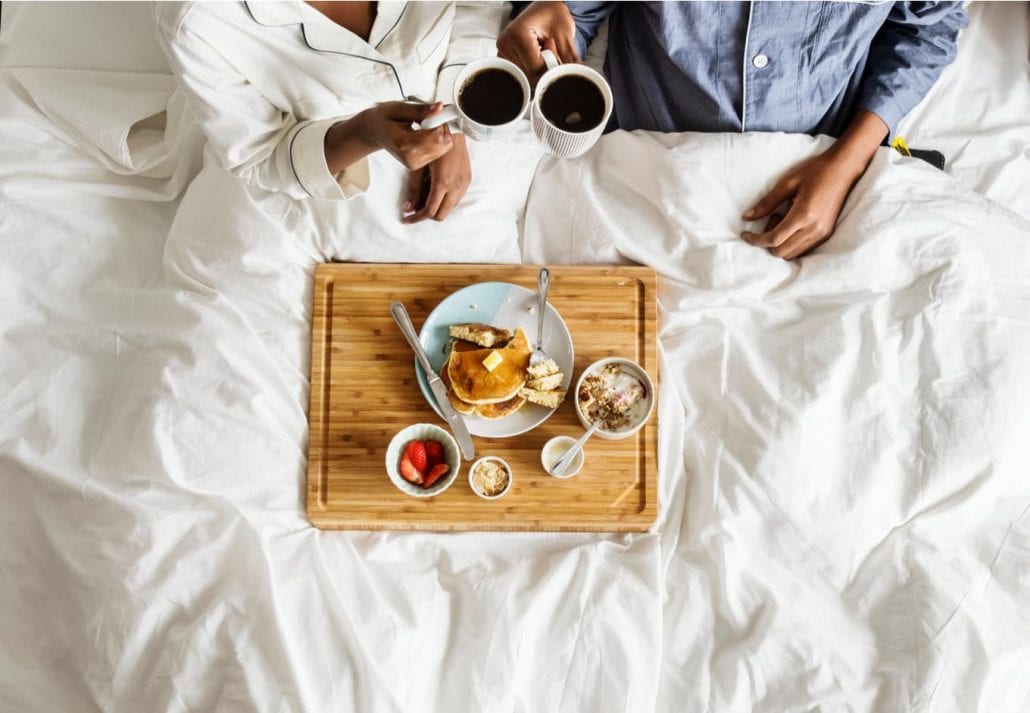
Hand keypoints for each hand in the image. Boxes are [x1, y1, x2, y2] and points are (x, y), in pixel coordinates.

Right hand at [326, 101, 452, 173]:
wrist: (373, 132)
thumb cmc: (383, 118)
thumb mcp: (399, 108)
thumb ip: (420, 110)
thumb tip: (439, 107)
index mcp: (403, 144)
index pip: (436, 137)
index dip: (440, 122)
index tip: (433, 113)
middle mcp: (410, 158)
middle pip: (442, 144)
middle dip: (441, 128)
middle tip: (427, 118)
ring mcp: (415, 164)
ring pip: (443, 148)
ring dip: (439, 133)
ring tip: (423, 125)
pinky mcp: (418, 165)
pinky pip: (439, 151)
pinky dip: (436, 140)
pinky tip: (423, 133)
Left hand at [403, 132, 470, 222]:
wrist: (452, 126)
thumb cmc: (431, 142)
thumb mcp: (418, 165)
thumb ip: (414, 189)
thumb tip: (408, 208)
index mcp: (443, 182)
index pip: (430, 211)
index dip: (416, 218)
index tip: (406, 219)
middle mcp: (456, 186)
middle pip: (441, 214)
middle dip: (426, 215)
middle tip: (413, 210)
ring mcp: (463, 183)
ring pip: (450, 207)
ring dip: (436, 207)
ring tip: (423, 198)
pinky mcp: (467, 179)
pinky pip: (456, 198)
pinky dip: (444, 200)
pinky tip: (435, 190)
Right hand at [497, 1, 578, 80]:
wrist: (544, 8)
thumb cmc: (552, 15)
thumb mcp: (565, 36)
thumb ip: (569, 60)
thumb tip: (576, 78)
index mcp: (516, 34)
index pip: (535, 67)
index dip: (550, 65)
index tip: (554, 47)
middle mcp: (504, 44)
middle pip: (528, 75)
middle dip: (544, 70)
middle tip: (548, 50)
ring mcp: (502, 53)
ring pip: (525, 77)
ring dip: (538, 72)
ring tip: (541, 52)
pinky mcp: (504, 59)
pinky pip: (520, 75)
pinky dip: (532, 72)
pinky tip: (535, 57)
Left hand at [741, 111, 887, 259]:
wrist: (844, 168)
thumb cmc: (815, 171)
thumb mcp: (787, 183)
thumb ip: (767, 203)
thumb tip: (747, 217)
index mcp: (803, 215)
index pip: (774, 239)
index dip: (756, 240)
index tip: (745, 234)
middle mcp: (814, 229)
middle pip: (781, 252)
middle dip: (767, 241)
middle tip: (770, 218)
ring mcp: (822, 233)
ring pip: (792, 254)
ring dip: (780, 243)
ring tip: (781, 220)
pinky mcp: (826, 234)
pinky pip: (803, 249)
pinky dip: (791, 243)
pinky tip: (792, 224)